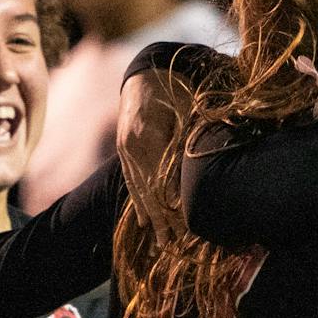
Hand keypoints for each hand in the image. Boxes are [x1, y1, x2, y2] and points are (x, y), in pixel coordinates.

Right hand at [115, 68, 194, 233]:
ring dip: (150, 217)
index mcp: (145, 136)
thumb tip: (194, 176)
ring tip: (160, 242)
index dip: (172, 204)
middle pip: (147, 190)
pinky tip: (144, 222)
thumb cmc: (173, 89)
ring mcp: (124, 151)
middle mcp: (130, 148)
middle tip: (173, 243)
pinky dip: (139, 203)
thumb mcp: (185, 110)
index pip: (159, 180)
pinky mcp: (123, 153)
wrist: (145, 74)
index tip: (186, 225)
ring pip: (137, 190)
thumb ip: (187, 141)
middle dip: (161, 219)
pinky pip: (130, 183)